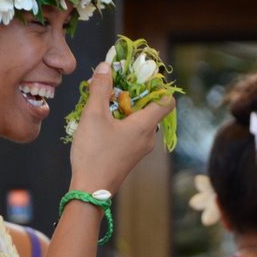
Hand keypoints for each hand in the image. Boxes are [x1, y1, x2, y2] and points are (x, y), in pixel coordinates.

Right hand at [68, 61, 174, 192]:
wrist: (90, 190)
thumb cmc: (94, 153)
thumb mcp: (93, 115)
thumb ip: (100, 88)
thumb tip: (106, 66)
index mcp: (146, 125)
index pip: (167, 100)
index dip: (157, 86)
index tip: (139, 77)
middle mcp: (149, 136)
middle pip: (150, 108)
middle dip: (133, 94)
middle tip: (113, 85)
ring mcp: (141, 148)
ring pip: (139, 120)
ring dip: (124, 107)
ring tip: (102, 101)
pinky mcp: (131, 155)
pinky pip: (132, 131)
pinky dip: (121, 121)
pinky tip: (101, 120)